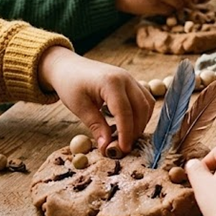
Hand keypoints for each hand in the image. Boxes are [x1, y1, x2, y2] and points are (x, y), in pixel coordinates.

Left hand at [38, 46, 153, 153]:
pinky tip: (129, 125)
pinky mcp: (132, 82)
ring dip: (140, 123)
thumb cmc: (70, 84)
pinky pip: (144, 100)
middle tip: (123, 146)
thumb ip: (96, 126)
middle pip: (141, 108)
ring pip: (147, 104)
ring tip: (126, 137)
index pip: (125, 112)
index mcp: (111, 82)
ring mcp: (130, 79)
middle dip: (135, 130)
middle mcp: (125, 78)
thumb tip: (107, 147)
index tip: (123, 149)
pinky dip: (141, 114)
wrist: (68, 66)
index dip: (126, 133)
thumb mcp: (79, 107)